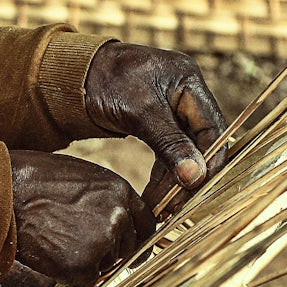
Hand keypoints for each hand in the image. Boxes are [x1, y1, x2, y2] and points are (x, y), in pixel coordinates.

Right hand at [9, 150, 154, 285]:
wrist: (1, 193)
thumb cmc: (32, 182)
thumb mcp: (80, 178)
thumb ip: (104, 199)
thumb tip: (114, 220)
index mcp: (120, 190)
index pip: (146, 224)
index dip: (132, 237)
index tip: (123, 245)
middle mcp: (119, 215)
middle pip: (127, 248)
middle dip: (107, 251)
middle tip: (73, 242)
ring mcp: (103, 241)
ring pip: (106, 264)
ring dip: (86, 260)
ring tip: (56, 240)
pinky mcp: (83, 264)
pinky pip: (86, 280)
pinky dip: (70, 275)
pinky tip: (51, 254)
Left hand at [84, 42, 226, 211]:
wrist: (73, 75)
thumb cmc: (106, 82)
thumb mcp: (140, 112)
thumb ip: (169, 143)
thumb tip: (196, 177)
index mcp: (190, 84)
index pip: (213, 130)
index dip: (209, 162)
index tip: (196, 190)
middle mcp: (186, 97)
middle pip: (200, 145)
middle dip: (189, 178)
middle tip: (175, 208)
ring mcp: (172, 111)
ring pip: (182, 154)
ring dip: (173, 183)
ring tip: (162, 211)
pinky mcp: (156, 125)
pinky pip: (165, 154)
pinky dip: (161, 177)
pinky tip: (154, 199)